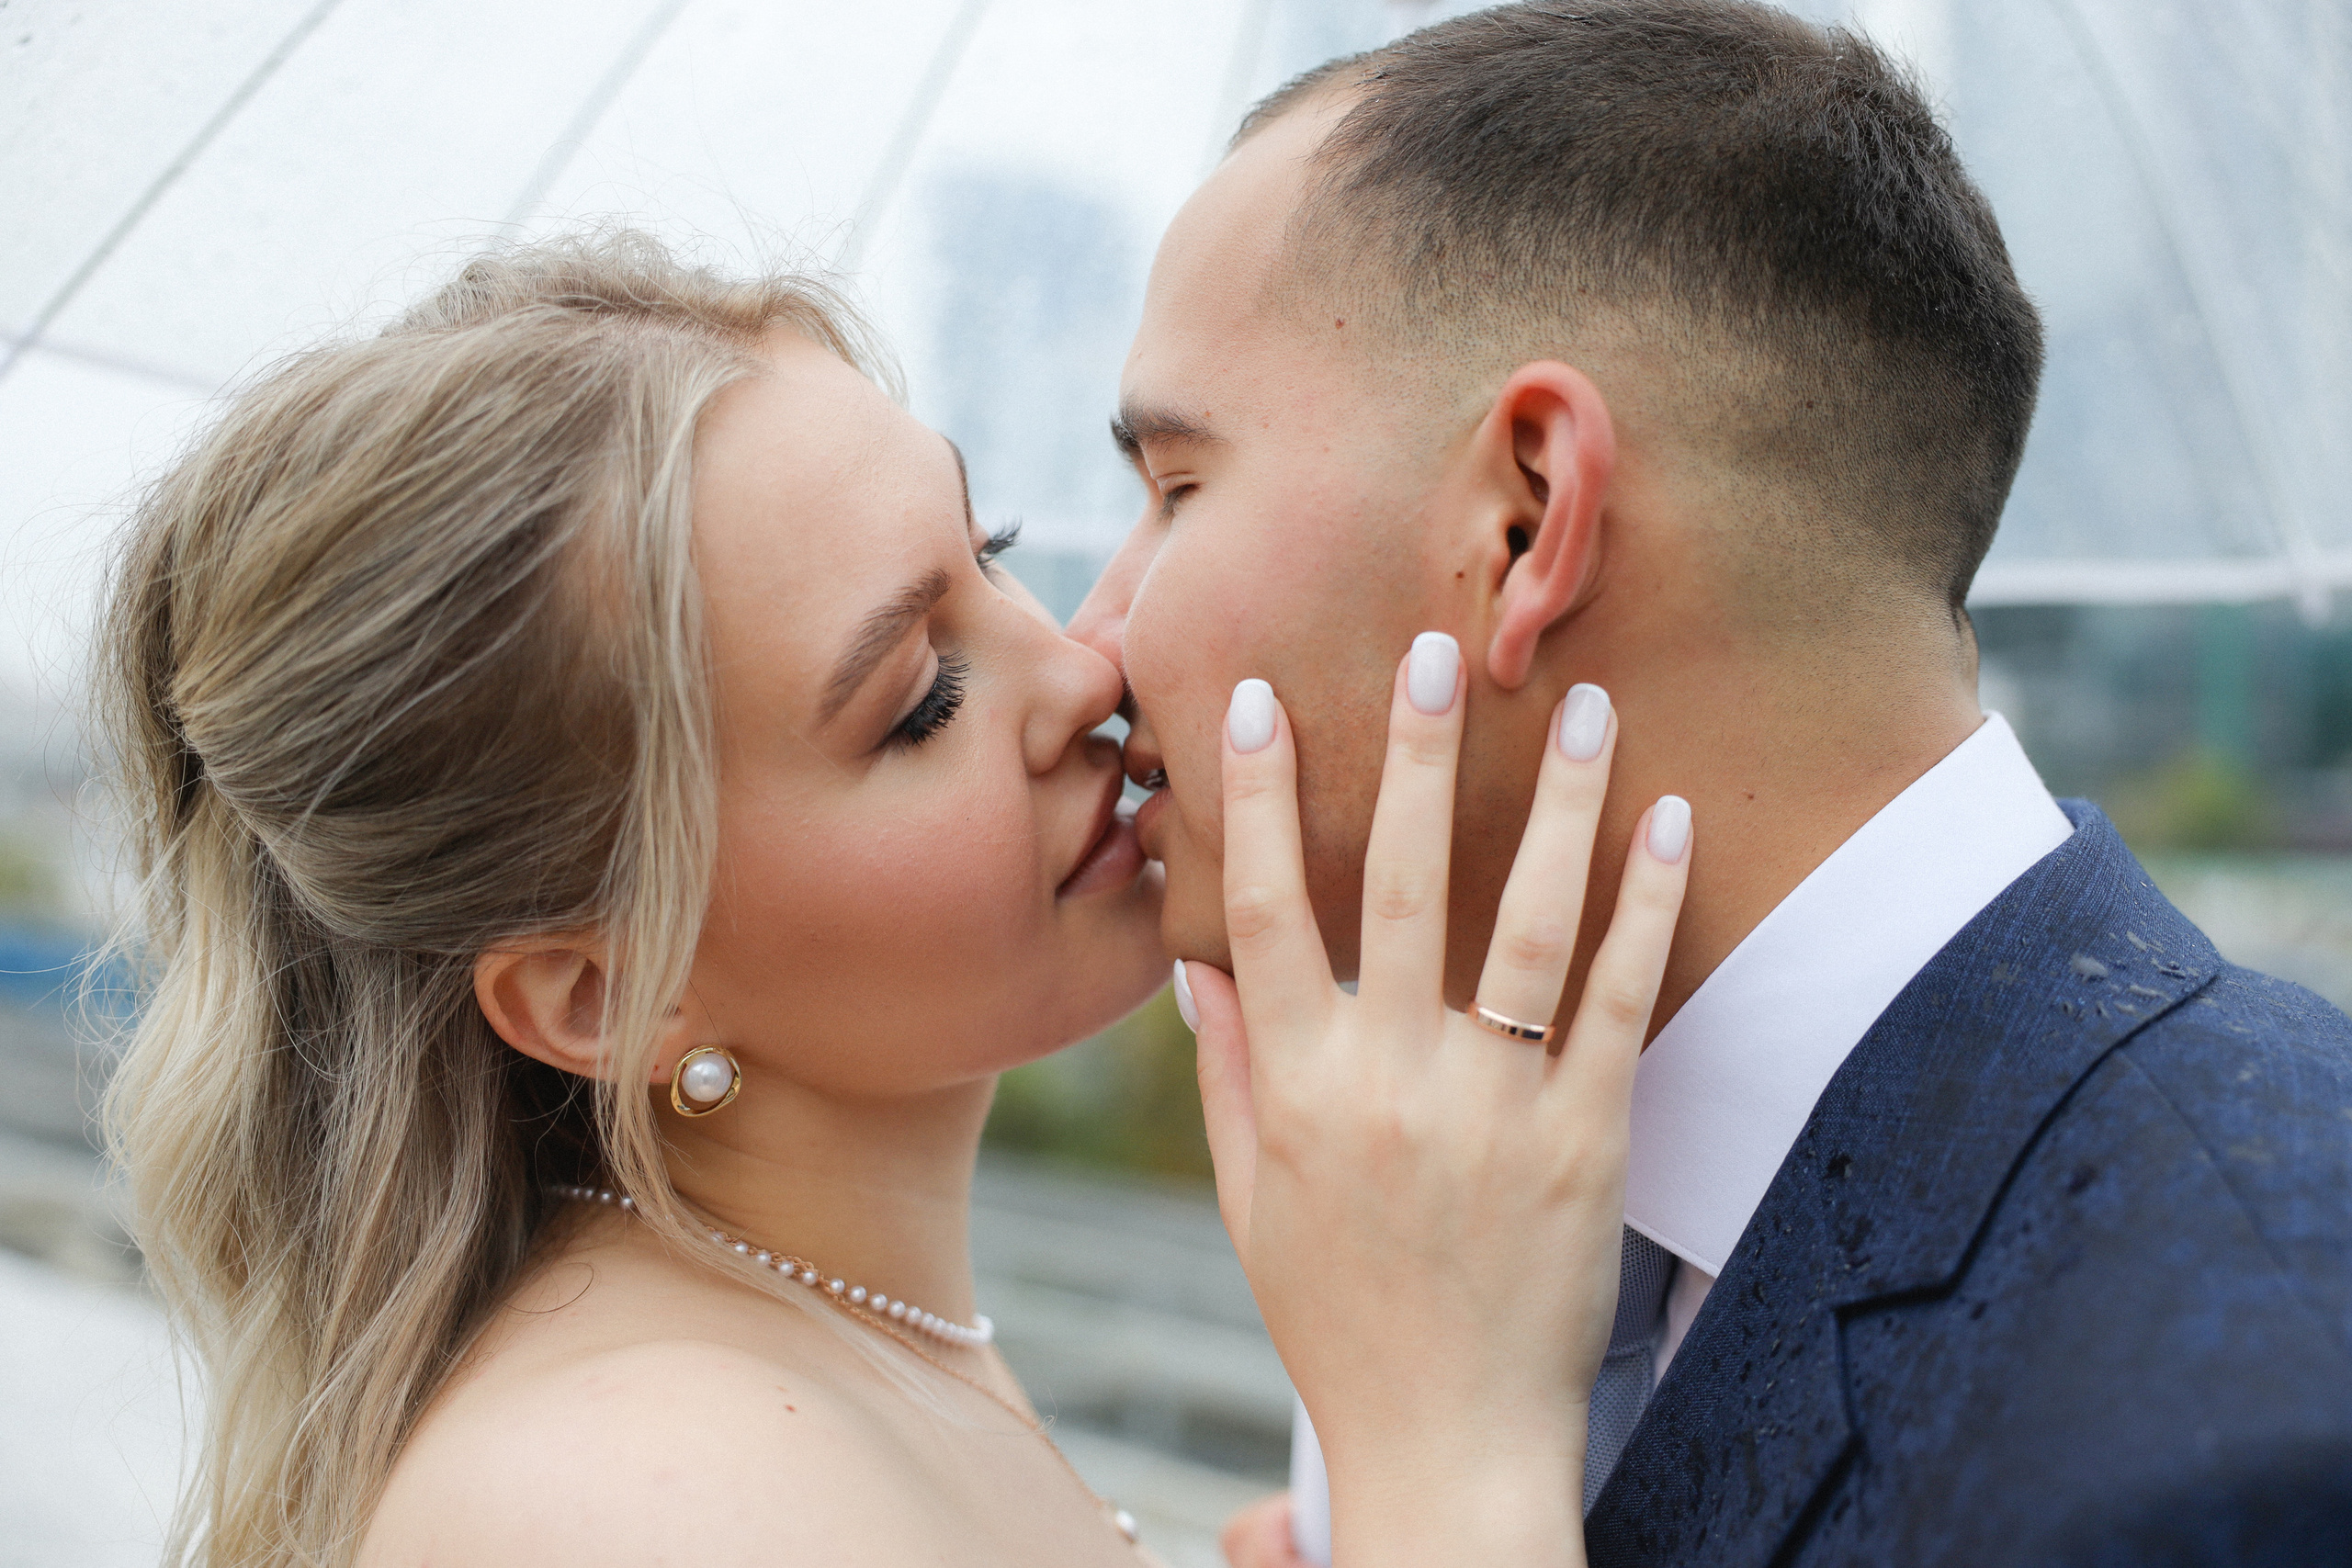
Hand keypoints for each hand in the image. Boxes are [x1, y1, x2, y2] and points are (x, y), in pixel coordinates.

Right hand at [1183, 636, 1689, 1567]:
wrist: (1447, 1444)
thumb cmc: (1338, 1316)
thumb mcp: (1252, 1200)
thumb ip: (1229, 1074)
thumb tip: (1197, 963)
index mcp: (1297, 1088)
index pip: (1260, 914)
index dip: (1252, 801)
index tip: (1251, 700)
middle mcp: (1390, 1081)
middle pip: (1396, 888)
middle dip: (1412, 758)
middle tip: (1436, 651)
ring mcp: (1494, 1108)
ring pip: (1526, 924)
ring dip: (1558, 805)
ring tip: (1583, 705)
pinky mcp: (1588, 1140)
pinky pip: (1620, 1002)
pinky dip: (1645, 908)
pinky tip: (1666, 823)